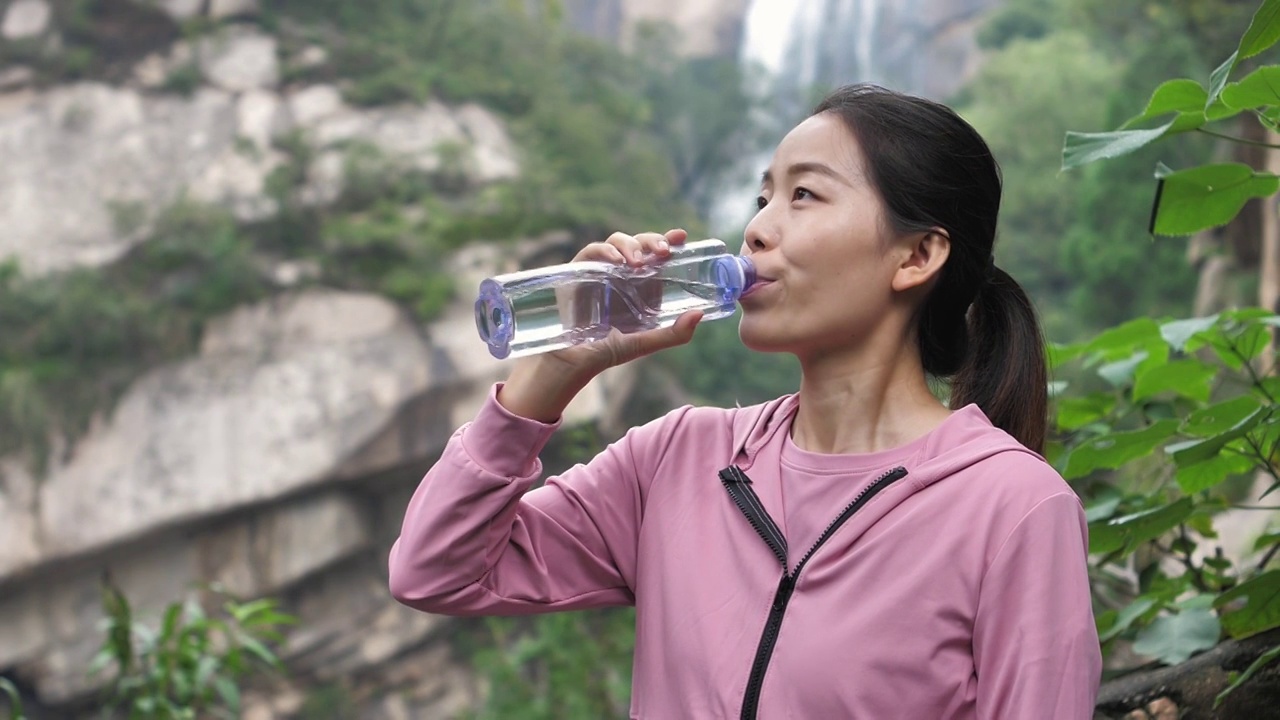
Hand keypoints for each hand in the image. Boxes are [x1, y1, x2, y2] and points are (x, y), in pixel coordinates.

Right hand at [497, 229, 703, 421]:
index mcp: (640, 283)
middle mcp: (621, 272)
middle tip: (663, 251)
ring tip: (638, 261)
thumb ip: (674, 334)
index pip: (655, 254)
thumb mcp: (645, 343)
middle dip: (652, 240)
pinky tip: (616, 260)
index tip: (681, 237)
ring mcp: (600, 270)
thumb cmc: (608, 351)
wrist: (574, 361)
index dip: (668, 240)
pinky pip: (591, 252)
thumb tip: (699, 314)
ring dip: (630, 245)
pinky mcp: (579, 271)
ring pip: (616, 242)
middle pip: (638, 243)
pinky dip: (604, 251)